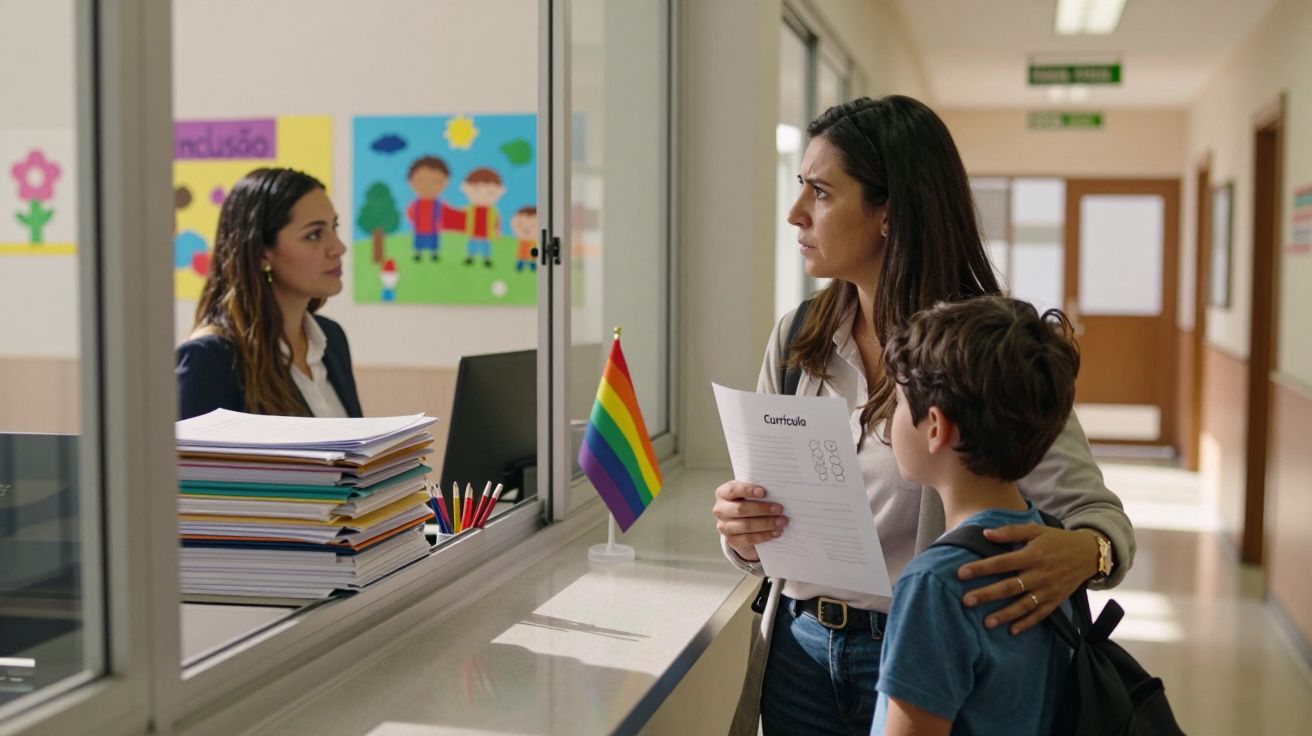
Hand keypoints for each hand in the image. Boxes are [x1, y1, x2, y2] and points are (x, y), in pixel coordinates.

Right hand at [712, 480, 787, 561]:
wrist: (740, 524)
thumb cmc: (747, 502)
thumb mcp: (749, 494)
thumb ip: (757, 492)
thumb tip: (779, 492)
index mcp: (723, 493)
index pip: (733, 490)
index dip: (748, 490)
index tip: (764, 492)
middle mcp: (720, 509)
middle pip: (740, 509)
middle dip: (762, 509)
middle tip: (780, 509)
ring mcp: (724, 526)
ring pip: (745, 525)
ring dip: (766, 524)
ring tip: (782, 522)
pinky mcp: (731, 540)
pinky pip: (748, 539)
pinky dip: (764, 536)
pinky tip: (776, 532)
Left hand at [956, 525, 1099, 634]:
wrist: (1088, 554)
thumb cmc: (1056, 540)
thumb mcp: (1035, 530)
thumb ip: (1010, 532)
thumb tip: (985, 533)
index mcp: (1031, 555)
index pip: (1001, 563)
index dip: (981, 568)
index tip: (961, 573)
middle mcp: (1039, 574)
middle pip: (1009, 586)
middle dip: (987, 594)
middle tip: (966, 601)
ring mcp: (1047, 590)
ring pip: (1023, 605)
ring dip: (1004, 614)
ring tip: (986, 623)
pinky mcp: (1055, 600)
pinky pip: (1039, 614)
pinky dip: (1027, 623)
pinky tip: (1012, 630)